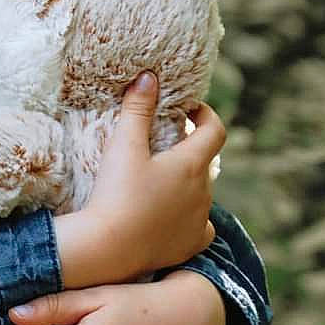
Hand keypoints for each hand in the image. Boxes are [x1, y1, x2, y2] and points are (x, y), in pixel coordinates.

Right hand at [52, 72, 225, 287]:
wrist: (109, 247)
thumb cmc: (117, 193)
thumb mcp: (124, 145)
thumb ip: (137, 108)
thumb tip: (149, 77)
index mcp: (192, 165)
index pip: (215, 131)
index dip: (205, 114)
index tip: (189, 109)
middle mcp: (203, 193)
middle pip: (204, 162)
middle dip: (188, 150)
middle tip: (162, 145)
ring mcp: (199, 221)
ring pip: (200, 194)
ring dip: (186, 183)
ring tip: (157, 181)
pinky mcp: (190, 245)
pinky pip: (200, 225)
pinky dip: (189, 216)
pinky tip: (171, 216)